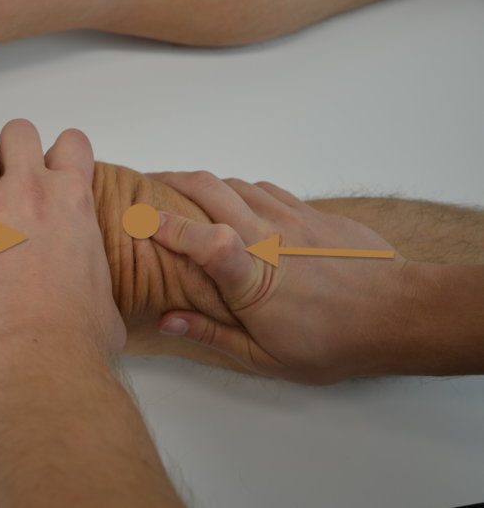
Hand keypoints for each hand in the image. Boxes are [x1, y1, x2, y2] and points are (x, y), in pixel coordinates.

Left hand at [0, 120, 125, 372]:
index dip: (55, 157)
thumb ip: (99, 284)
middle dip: (8, 154)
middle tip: (0, 186)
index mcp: (73, 199)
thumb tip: (102, 310)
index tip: (45, 178)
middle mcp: (29, 189)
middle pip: (16, 133)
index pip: (69, 142)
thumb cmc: (76, 336)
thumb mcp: (108, 298)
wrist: (39, 357)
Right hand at [149, 171, 408, 384]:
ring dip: (205, 182)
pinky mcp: (312, 212)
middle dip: (172, 180)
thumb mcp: (265, 357)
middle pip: (211, 188)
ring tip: (186, 191)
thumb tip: (167, 320)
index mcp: (253, 279)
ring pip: (236, 183)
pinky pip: (266, 188)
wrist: (398, 313)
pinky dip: (241, 189)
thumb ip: (212, 335)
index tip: (138, 217)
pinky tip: (238, 201)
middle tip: (148, 185)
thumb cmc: (331, 342)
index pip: (202, 240)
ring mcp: (291, 218)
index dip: (166, 225)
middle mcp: (267, 238)